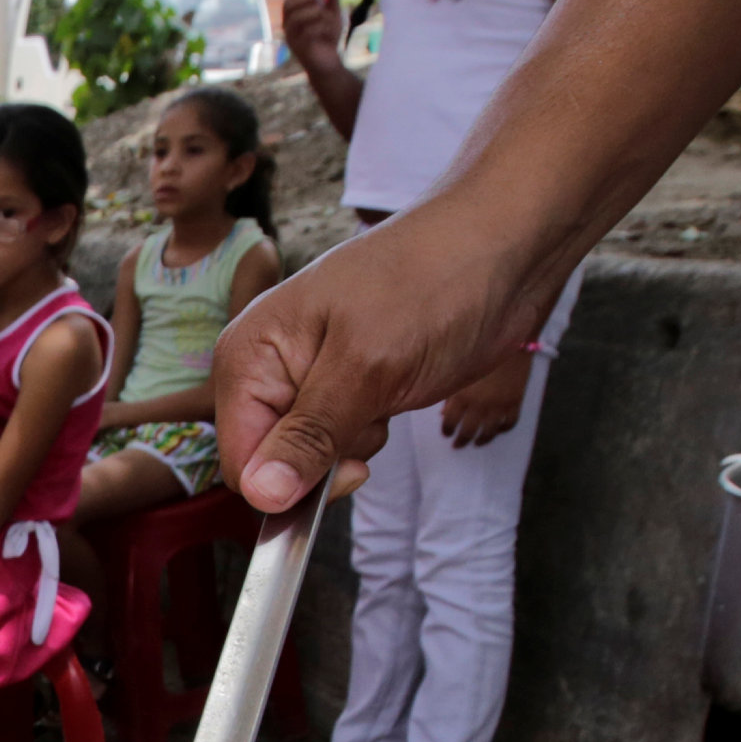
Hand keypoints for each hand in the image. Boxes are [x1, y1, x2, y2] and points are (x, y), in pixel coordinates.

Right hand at [213, 206, 550, 512]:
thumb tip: (262, 495)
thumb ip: (310, 436)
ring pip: (311, 455)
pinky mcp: (348, 383)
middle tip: (371, 408)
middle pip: (273, 462)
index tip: (348, 467)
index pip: (241, 460)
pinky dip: (371, 429)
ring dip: (356, 442)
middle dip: (326, 458)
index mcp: (249, 354)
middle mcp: (268, 368)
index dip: (289, 481)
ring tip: (388, 385)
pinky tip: (395, 389)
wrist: (499, 246)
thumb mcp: (367, 366)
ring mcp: (309, 375)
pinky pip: (341, 438)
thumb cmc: (431, 283)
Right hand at [280, 0, 345, 78]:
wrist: (328, 62)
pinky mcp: (298, 47)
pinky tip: (327, 30)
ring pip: (294, 18)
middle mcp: (289, 22)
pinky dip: (319, 27)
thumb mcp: (334, 14)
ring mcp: (291, 35)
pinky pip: (305, 32)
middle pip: (288, 3)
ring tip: (325, 15)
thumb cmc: (328, 37)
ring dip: (312, 12)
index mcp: (296, 10)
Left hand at [440, 352, 532, 446]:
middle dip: (461, 440)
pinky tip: (498, 430)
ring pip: (489, 432)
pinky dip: (503, 429)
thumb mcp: (460, 370)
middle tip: (458, 445)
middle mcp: (479, 405)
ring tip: (477, 443)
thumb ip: (450, 391)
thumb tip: (444, 412)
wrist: (512, 340)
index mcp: (462, 396)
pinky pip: (509, 423)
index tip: (446, 433)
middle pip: (468, 431)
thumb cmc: (481, 351)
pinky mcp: (515, 402)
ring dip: (482, 440)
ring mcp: (499, 406)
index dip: (447, 430)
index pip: (450, 422)